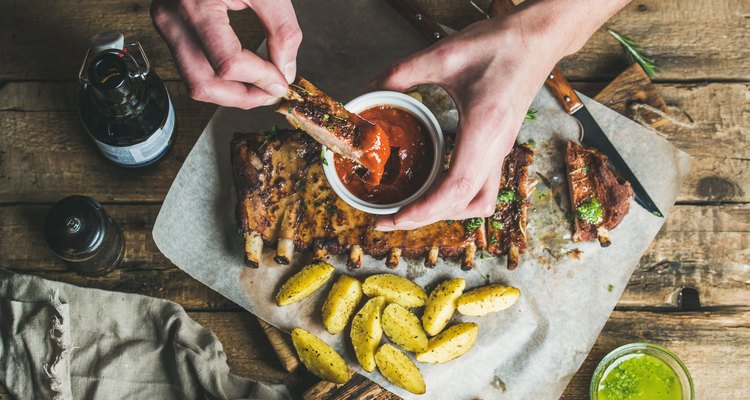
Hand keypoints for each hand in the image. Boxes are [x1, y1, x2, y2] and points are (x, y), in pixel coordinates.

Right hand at [151, 0, 301, 108]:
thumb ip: (283, 30)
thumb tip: (286, 70)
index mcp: (195, 5)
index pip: (226, 63)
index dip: (259, 79)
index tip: (282, 81)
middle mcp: (172, 19)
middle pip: (204, 83)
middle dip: (243, 97)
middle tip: (272, 93)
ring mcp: (166, 26)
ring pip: (196, 83)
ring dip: (232, 94)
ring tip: (261, 87)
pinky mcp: (170, 29)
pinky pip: (193, 68)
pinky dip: (222, 79)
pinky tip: (245, 74)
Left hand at [373, 15, 558, 230]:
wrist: (536, 40)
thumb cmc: (499, 46)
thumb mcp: (444, 54)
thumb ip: (403, 72)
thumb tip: (370, 89)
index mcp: (484, 129)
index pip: (457, 187)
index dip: (426, 210)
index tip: (395, 217)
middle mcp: (497, 148)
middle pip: (466, 204)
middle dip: (426, 218)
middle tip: (389, 219)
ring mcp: (501, 151)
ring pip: (480, 202)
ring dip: (446, 213)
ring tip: (412, 210)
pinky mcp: (500, 148)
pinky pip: (482, 188)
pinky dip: (457, 200)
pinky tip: (434, 190)